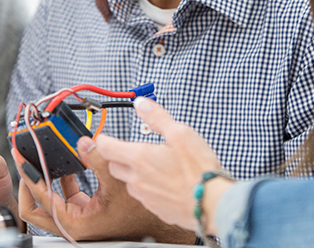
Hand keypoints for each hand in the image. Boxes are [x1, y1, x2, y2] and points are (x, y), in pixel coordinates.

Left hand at [13, 139, 194, 242]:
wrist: (158, 227)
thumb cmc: (142, 212)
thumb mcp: (119, 179)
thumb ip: (98, 157)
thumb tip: (83, 141)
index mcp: (75, 222)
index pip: (40, 197)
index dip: (29, 173)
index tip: (21, 156)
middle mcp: (72, 225)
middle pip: (35, 206)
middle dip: (29, 181)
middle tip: (25, 160)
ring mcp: (78, 219)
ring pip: (49, 201)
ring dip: (45, 178)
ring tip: (41, 156)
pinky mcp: (85, 212)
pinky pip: (65, 196)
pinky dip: (62, 180)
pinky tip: (66, 162)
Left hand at [95, 97, 231, 232]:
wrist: (212, 204)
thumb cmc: (199, 170)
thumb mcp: (180, 134)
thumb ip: (157, 118)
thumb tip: (141, 103)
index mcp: (139, 158)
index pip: (106, 147)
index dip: (101, 140)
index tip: (101, 137)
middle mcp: (137, 179)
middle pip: (114, 166)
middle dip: (118, 157)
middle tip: (133, 150)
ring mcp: (145, 197)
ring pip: (130, 182)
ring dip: (135, 173)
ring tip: (156, 166)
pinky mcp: (156, 209)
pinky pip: (145, 196)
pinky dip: (150, 188)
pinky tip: (166, 183)